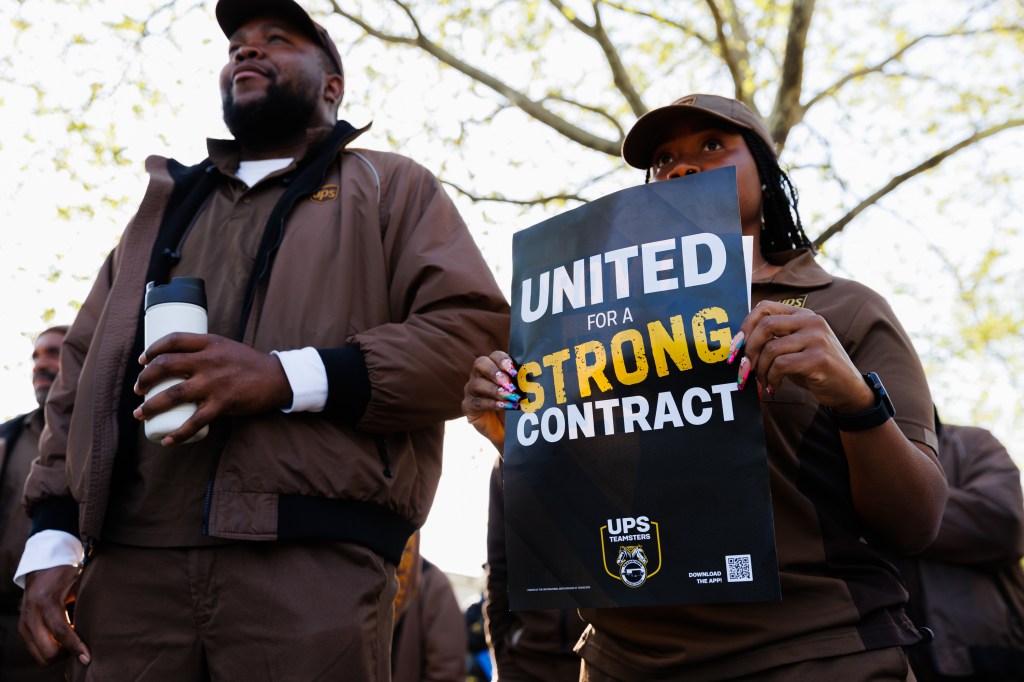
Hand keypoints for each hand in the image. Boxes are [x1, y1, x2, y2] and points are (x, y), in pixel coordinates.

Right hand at [19, 565, 88, 666]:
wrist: (42, 569)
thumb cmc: (66, 576)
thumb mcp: (79, 584)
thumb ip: (86, 603)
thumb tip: (102, 624)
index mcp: (47, 602)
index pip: (61, 631)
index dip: (75, 646)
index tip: (87, 657)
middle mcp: (31, 615)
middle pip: (48, 651)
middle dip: (66, 654)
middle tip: (81, 646)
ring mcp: (24, 624)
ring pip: (40, 656)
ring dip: (58, 655)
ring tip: (72, 643)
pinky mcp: (22, 630)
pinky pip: (36, 651)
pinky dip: (50, 651)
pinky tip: (62, 641)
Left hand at [133, 333, 291, 444]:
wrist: (277, 378)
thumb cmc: (250, 364)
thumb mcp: (226, 348)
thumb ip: (205, 352)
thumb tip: (178, 363)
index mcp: (210, 343)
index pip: (174, 340)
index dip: (153, 349)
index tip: (143, 361)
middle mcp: (209, 361)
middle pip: (166, 365)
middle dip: (145, 379)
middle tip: (138, 389)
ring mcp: (215, 383)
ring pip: (174, 394)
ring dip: (151, 406)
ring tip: (140, 414)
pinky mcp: (223, 403)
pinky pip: (195, 421)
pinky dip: (179, 432)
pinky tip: (168, 440)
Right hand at [461, 351, 519, 451]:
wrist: (509, 428)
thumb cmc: (515, 405)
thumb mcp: (521, 391)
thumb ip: (522, 381)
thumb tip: (531, 375)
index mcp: (493, 366)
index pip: (495, 356)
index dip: (503, 360)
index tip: (514, 371)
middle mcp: (479, 375)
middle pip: (480, 364)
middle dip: (495, 372)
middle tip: (509, 384)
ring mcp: (471, 390)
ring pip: (477, 384)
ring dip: (495, 390)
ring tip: (510, 397)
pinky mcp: (468, 406)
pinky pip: (477, 402)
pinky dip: (491, 404)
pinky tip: (503, 406)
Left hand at [731, 301, 873, 412]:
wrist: (848, 389)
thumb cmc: (814, 369)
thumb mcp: (794, 347)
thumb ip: (774, 338)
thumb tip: (738, 344)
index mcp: (803, 314)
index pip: (764, 307)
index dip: (745, 327)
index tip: (736, 348)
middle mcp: (811, 321)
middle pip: (765, 326)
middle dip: (748, 350)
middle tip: (744, 370)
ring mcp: (817, 338)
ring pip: (771, 348)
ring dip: (760, 370)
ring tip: (763, 382)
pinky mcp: (818, 358)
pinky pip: (781, 365)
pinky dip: (771, 378)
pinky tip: (774, 387)